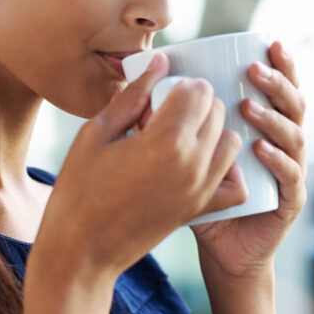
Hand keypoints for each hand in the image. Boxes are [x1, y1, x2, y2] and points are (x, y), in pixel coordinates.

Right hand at [38, 54, 246, 280]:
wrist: (81, 251)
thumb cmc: (78, 189)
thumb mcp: (96, 133)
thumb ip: (133, 96)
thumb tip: (160, 63)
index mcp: (166, 139)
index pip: (198, 91)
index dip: (178, 84)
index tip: (157, 96)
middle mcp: (193, 163)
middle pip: (217, 111)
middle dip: (195, 104)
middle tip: (162, 116)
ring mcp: (200, 189)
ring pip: (231, 141)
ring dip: (211, 131)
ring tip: (178, 137)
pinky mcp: (200, 209)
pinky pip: (235, 183)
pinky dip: (226, 168)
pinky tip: (199, 165)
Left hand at [191, 41, 306, 280]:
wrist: (223, 250)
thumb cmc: (204, 196)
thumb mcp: (188, 153)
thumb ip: (173, 124)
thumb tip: (145, 90)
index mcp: (266, 126)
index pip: (278, 88)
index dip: (280, 65)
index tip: (265, 42)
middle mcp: (285, 143)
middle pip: (293, 104)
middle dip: (278, 82)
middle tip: (254, 68)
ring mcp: (291, 171)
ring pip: (294, 136)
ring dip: (272, 118)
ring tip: (248, 105)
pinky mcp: (290, 200)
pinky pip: (290, 175)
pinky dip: (277, 160)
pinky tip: (259, 150)